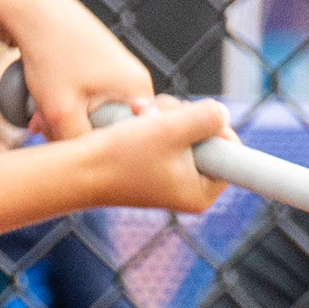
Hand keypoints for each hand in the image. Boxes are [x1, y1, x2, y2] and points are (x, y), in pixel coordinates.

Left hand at [1, 0, 156, 140]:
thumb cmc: (51, 56)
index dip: (98, 149)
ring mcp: (120, 69)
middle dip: (77, 133)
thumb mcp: (62, 111)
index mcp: (140, 90)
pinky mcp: (102, 63)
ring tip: (37, 116)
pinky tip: (42, 102)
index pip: (131, 139)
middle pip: (111, 126)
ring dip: (67, 119)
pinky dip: (67, 102)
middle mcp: (137, 79)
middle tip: (42, 130)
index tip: (68, 145)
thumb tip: (91, 172)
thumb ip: (81, 145)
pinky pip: (90, 96)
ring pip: (95, 111)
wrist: (32, 9)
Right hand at [74, 97, 228, 216]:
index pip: (230, 150)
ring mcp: (173, 176)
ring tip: (141, 115)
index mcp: (201, 193)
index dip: (213, 125)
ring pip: (186, 130)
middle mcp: (190, 189)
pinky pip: (168, 134)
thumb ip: (206, 118)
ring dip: (167, 114)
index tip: (188, 118)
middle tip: (159, 115)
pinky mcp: (156, 165)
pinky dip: (155, 121)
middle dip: (185, 116)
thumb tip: (223, 114)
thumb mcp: (170, 130)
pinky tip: (136, 118)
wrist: (78, 169)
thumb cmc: (120, 156)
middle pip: (208, 137)